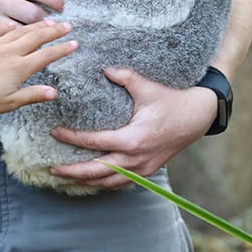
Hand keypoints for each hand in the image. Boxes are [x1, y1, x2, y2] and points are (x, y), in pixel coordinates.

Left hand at [0, 20, 77, 115]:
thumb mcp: (9, 103)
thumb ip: (32, 95)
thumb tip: (54, 92)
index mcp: (19, 68)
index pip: (46, 56)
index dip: (62, 49)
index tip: (74, 43)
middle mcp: (10, 52)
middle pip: (36, 38)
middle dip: (54, 31)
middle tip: (67, 25)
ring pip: (20, 31)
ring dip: (36, 25)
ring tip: (48, 20)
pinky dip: (9, 26)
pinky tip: (14, 24)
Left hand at [49, 67, 216, 189]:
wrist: (198, 116)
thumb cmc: (172, 101)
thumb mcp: (147, 86)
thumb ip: (124, 76)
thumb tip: (104, 69)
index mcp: (132, 139)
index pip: (94, 142)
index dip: (72, 138)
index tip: (55, 132)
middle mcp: (135, 159)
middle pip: (96, 171)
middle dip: (72, 172)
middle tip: (52, 169)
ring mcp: (142, 168)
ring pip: (108, 182)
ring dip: (86, 181)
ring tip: (67, 178)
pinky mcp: (147, 170)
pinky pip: (121, 182)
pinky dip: (104, 183)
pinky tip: (92, 180)